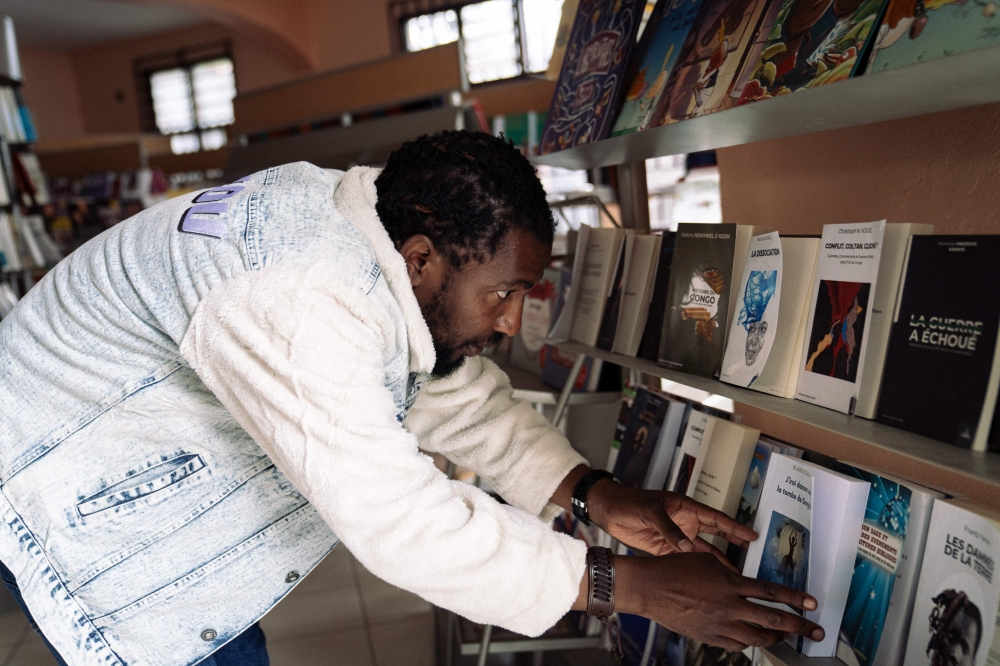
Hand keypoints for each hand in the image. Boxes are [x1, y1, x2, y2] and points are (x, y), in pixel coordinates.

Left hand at [589, 481, 755, 566]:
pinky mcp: (666, 549)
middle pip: (715, 536)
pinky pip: (686, 559)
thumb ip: (669, 529)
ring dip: (716, 562)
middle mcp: (685, 522)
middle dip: (732, 545)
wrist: (609, 511)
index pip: (716, 518)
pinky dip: (697, 568)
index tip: (753, 536)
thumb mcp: (651, 511)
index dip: (735, 527)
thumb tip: (687, 547)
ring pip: (702, 551)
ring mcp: (677, 537)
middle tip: (752, 557)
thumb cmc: (630, 502)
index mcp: (685, 507)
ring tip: (734, 575)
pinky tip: (708, 579)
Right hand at [616, 552, 823, 650]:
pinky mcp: (709, 636)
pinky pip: (737, 644)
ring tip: (784, 635)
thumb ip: (730, 573)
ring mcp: (719, 624)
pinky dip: (749, 641)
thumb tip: (747, 583)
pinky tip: (752, 637)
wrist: (650, 588)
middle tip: (816, 632)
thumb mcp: (706, 562)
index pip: (771, 593)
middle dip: (799, 627)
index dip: (795, 599)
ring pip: (758, 637)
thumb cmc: (674, 569)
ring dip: (776, 637)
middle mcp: (728, 605)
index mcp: (730, 583)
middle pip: (773, 619)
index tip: (812, 605)